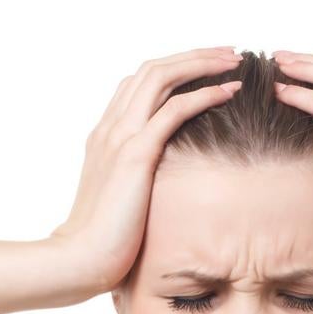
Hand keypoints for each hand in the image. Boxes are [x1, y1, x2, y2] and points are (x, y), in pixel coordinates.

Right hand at [47, 47, 244, 293]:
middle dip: (193, 57)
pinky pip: (173, 110)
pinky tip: (228, 90)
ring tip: (233, 61)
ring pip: (162, 78)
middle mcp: (110, 128)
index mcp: (105, 136)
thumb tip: (156, 189)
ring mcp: (120, 137)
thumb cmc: (101, 242)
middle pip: (153, 70)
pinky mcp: (135, 155)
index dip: (174, 70)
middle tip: (228, 54)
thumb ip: (133, 182)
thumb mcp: (119, 201)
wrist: (79, 259)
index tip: (205, 70)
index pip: (139, 85)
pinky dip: (203, 94)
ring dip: (201, 64)